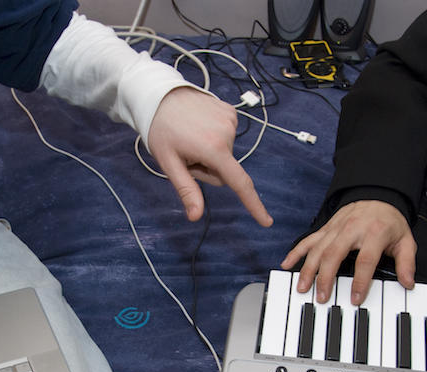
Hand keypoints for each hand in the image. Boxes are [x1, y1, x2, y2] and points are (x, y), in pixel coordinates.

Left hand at [146, 87, 272, 226]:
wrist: (160, 95)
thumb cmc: (161, 130)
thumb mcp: (169, 163)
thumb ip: (186, 190)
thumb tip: (195, 217)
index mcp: (214, 149)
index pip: (239, 183)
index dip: (253, 204)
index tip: (266, 222)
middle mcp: (228, 133)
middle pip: (225, 170)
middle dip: (208, 169)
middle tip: (187, 154)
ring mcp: (231, 120)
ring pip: (225, 154)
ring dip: (210, 152)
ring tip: (190, 137)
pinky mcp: (231, 111)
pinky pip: (226, 137)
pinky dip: (214, 137)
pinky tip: (199, 127)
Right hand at [281, 200, 416, 304]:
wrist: (378, 196)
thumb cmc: (390, 222)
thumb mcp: (405, 241)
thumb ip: (406, 263)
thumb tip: (407, 283)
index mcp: (374, 233)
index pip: (365, 260)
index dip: (359, 281)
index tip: (354, 299)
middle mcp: (352, 229)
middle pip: (334, 254)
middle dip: (326, 277)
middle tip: (322, 297)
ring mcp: (336, 228)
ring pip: (318, 249)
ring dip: (308, 269)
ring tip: (303, 287)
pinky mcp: (326, 227)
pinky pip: (308, 239)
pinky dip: (296, 251)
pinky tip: (286, 263)